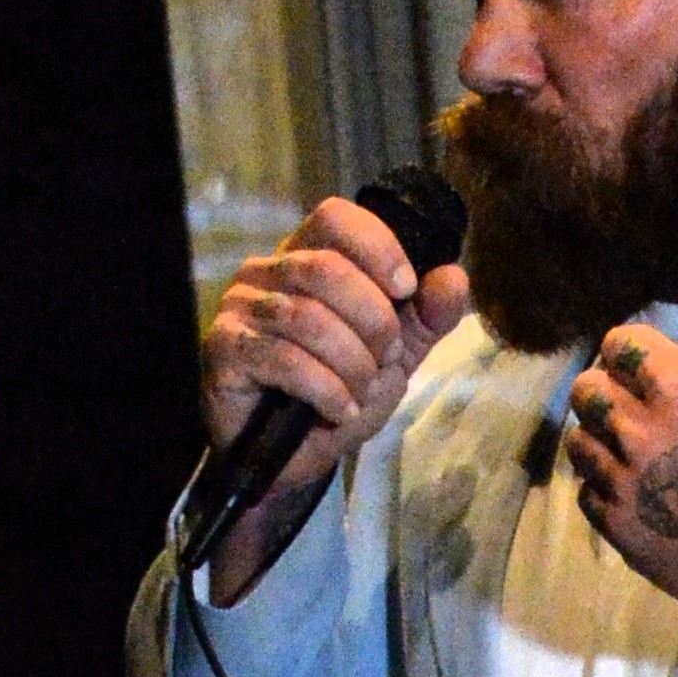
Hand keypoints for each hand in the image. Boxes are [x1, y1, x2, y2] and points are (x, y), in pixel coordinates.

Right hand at [198, 195, 470, 595]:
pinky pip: (286, 359)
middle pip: (327, 270)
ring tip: (361, 394)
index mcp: (307, 257)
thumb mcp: (393, 357)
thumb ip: (425, 318)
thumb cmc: (335, 395)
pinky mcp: (224, 348)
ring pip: (309, 318)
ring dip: (353, 364)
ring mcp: (240, 307)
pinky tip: (339, 412)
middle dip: (375, 323)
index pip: (335, 218)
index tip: (406, 291)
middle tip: (385, 361)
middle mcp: (266, 272)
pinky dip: (328, 392)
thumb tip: (454, 277)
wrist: (288, 459)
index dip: (378, 248)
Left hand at [564, 247, 677, 618]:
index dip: (633, 353)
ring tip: (637, 448)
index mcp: (676, 387)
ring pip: (579, 441)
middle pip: (586, 390)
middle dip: (609, 391)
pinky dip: (605, 487)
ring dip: (602, 439)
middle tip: (641, 407)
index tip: (655, 368)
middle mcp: (638, 431)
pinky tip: (640, 489)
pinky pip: (586, 493)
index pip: (617, 345)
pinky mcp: (619, 528)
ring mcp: (624, 483)